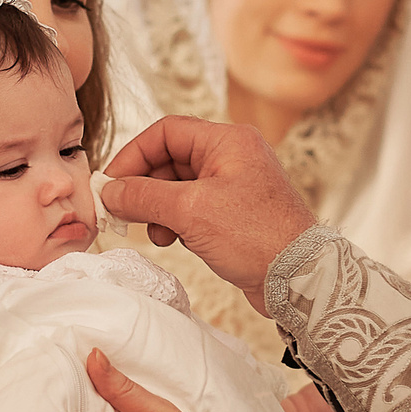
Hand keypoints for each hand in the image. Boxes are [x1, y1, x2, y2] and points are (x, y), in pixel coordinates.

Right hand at [101, 118, 316, 314]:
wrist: (300, 279)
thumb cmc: (257, 237)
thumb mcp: (191, 211)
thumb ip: (144, 196)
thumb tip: (110, 192)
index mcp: (228, 141)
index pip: (166, 132)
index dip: (134, 155)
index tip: (111, 183)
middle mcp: (233, 157)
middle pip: (170, 160)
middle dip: (144, 187)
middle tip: (124, 212)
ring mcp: (234, 187)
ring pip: (178, 188)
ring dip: (158, 209)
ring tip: (156, 233)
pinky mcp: (234, 215)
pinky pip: (192, 209)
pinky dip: (177, 223)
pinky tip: (175, 241)